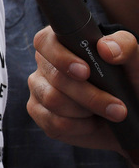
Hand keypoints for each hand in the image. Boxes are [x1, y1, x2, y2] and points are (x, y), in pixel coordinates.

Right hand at [27, 25, 138, 161]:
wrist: (127, 114)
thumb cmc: (126, 81)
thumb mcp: (132, 62)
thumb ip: (124, 46)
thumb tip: (106, 48)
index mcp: (59, 43)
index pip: (45, 42)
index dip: (62, 57)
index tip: (85, 72)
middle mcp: (44, 64)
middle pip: (55, 77)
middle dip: (89, 95)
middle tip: (117, 108)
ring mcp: (38, 88)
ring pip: (53, 100)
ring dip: (86, 110)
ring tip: (107, 113)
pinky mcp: (39, 113)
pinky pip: (53, 121)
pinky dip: (79, 126)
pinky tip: (92, 122)